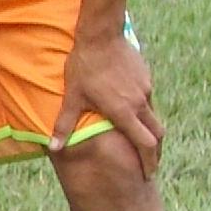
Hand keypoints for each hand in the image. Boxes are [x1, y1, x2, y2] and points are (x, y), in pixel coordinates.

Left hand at [53, 25, 161, 172]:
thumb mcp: (72, 97)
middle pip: (157, 133)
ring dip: (149, 129)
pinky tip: (131, 110)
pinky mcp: (146, 78)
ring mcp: (145, 90)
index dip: (149, 161)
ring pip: (153, 115)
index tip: (149, 174)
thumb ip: (64, 124)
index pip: (145, 144)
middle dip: (155, 151)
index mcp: (124, 112)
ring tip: (140, 139)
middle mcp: (140, 103)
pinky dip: (143, 110)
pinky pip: (148, 99)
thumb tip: (53, 147)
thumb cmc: (83, 67)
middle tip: (150, 164)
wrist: (100, 36)